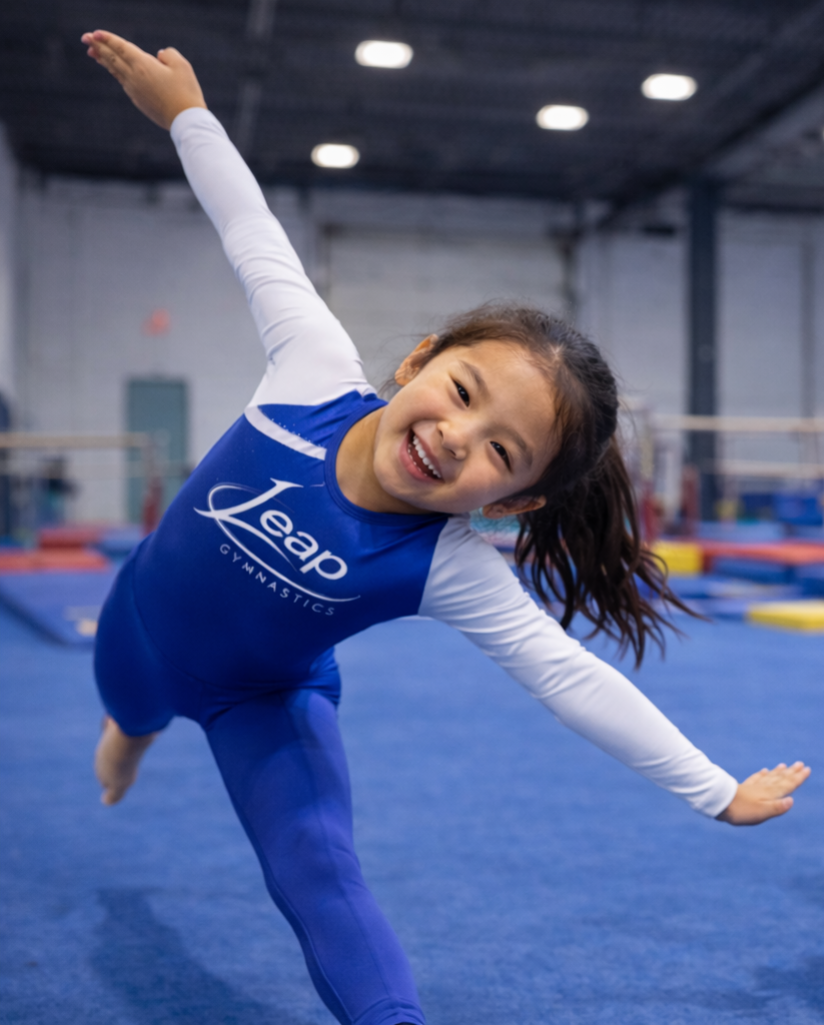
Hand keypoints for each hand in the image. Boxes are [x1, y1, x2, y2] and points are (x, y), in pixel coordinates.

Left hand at [81, 30, 205, 129]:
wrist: (185, 120)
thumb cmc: (186, 92)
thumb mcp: (182, 65)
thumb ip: (168, 54)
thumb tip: (158, 56)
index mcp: (143, 65)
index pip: (121, 48)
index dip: (108, 39)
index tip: (95, 33)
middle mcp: (134, 77)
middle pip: (112, 58)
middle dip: (98, 46)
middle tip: (85, 38)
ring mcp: (134, 90)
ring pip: (115, 71)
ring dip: (103, 60)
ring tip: (93, 53)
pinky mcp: (138, 101)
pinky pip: (123, 82)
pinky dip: (115, 72)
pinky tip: (114, 70)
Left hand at [717, 761, 810, 824]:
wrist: (719, 802)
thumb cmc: (741, 810)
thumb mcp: (762, 812)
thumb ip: (777, 807)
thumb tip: (791, 800)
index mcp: (770, 794)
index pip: (787, 785)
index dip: (797, 778)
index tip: (806, 769)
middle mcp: (763, 788)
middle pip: (779, 779)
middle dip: (791, 772)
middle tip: (800, 764)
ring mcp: (753, 787)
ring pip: (769, 777)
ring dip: (778, 772)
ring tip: (784, 765)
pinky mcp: (744, 788)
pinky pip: (757, 778)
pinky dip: (762, 774)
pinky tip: (764, 771)